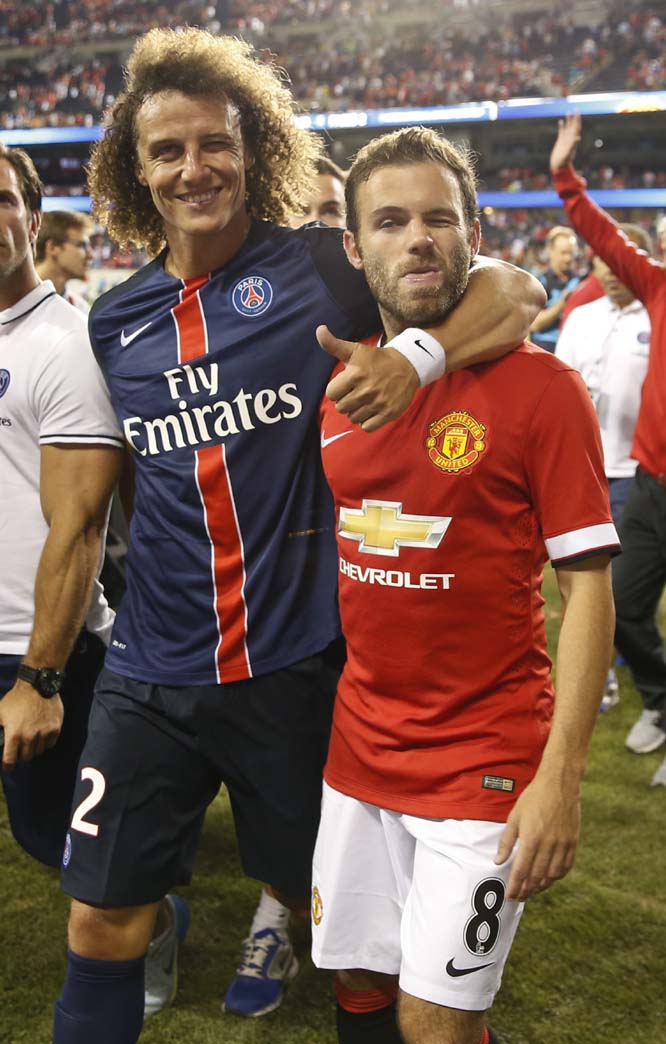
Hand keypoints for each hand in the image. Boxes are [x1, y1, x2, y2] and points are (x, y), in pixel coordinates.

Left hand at [0, 681, 63, 769]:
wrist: (37, 685)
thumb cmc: (16, 699)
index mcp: (14, 734)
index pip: (10, 760)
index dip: (7, 766)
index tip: (7, 766)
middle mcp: (30, 736)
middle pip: (25, 758)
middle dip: (21, 755)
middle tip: (19, 749)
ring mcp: (44, 733)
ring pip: (38, 752)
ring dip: (33, 749)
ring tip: (30, 742)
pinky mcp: (55, 728)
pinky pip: (50, 744)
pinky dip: (45, 743)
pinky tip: (40, 736)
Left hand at [317, 325, 419, 431]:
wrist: (408, 366)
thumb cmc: (377, 359)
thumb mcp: (355, 350)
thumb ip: (333, 344)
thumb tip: (319, 329)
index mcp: (355, 374)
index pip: (331, 394)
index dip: (337, 389)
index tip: (347, 384)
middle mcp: (366, 390)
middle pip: (341, 407)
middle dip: (347, 400)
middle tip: (357, 392)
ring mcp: (378, 403)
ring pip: (353, 418)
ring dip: (357, 411)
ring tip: (366, 400)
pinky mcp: (388, 413)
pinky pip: (367, 427)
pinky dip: (367, 421)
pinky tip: (372, 410)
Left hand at [494, 773, 580, 900]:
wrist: (559, 784)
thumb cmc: (533, 798)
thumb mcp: (514, 817)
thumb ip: (507, 842)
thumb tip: (498, 861)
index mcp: (531, 839)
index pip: (521, 871)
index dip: (515, 886)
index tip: (510, 896)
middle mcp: (548, 845)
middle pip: (537, 876)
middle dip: (527, 890)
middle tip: (520, 897)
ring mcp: (563, 844)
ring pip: (553, 874)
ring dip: (543, 886)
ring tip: (534, 890)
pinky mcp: (573, 841)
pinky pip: (567, 866)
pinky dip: (558, 876)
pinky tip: (551, 878)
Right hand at [550, 113, 581, 171]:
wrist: (558, 167)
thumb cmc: (563, 162)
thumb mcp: (568, 154)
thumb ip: (573, 146)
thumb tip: (578, 138)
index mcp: (573, 140)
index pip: (576, 128)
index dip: (578, 120)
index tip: (578, 113)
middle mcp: (570, 139)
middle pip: (573, 126)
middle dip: (575, 118)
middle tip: (576, 109)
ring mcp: (565, 140)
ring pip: (567, 128)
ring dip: (568, 120)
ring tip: (568, 112)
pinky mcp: (560, 141)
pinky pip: (561, 132)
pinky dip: (561, 126)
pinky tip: (560, 121)